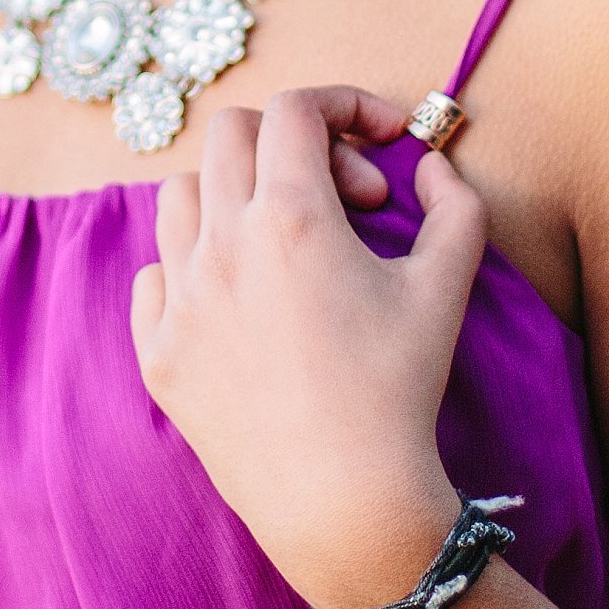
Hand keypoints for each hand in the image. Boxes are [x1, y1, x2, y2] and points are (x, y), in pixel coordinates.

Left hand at [128, 87, 489, 608]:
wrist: (344, 502)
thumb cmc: (400, 392)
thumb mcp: (447, 284)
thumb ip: (453, 202)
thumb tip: (428, 163)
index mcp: (288, 216)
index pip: (296, 110)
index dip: (347, 106)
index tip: (386, 141)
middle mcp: (219, 245)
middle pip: (231, 135)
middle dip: (294, 141)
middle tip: (348, 196)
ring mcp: (178, 299)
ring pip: (179, 196)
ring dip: (233, 193)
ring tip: (287, 238)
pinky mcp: (157, 352)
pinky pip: (154, 276)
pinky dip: (194, 265)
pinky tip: (243, 298)